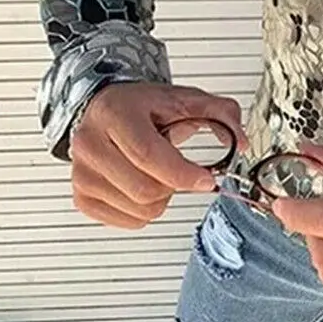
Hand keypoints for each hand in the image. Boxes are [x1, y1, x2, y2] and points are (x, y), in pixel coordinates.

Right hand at [70, 82, 245, 228]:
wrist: (107, 109)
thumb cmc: (144, 107)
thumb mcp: (185, 99)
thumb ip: (221, 114)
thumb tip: (240, 142)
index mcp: (116, 114)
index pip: (148, 155)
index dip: (182, 173)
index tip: (206, 179)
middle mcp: (91, 143)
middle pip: (144, 189)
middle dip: (175, 186)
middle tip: (180, 170)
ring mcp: (82, 173)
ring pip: (139, 209)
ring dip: (162, 199)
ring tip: (159, 174)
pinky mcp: (81, 196)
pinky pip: (127, 222)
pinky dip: (145, 211)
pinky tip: (144, 185)